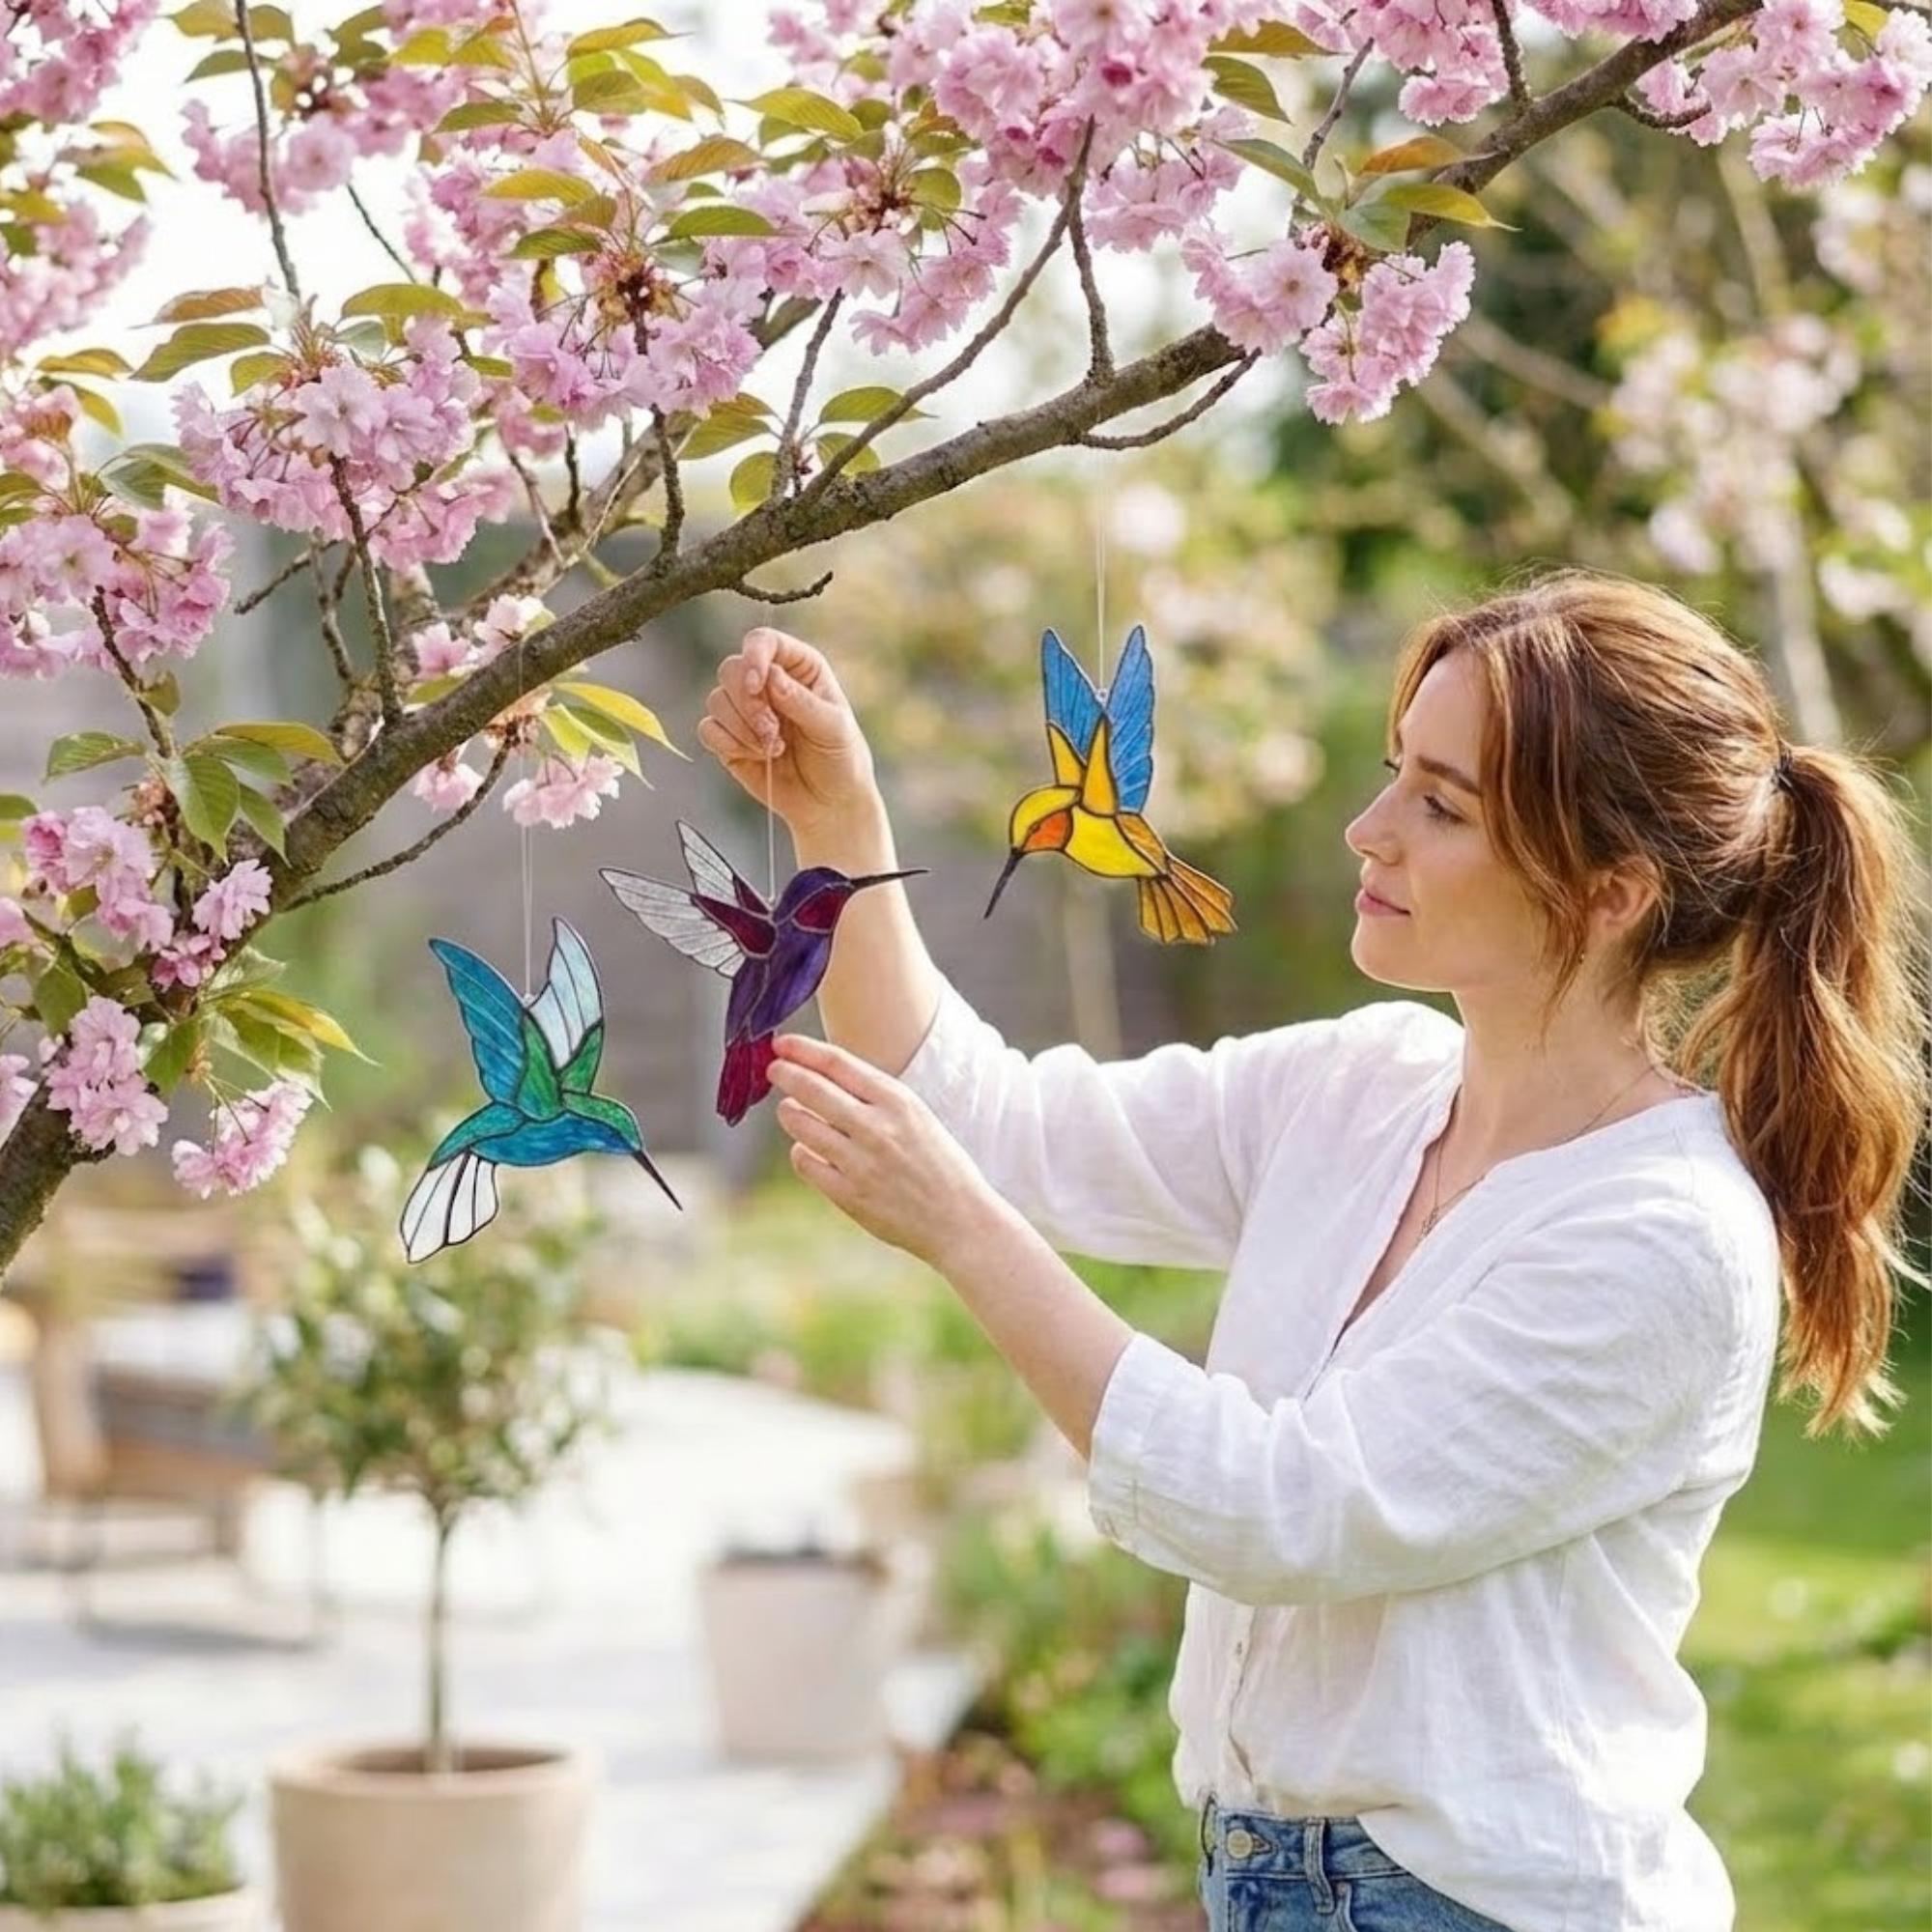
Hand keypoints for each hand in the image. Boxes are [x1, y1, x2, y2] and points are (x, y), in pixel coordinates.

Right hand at [698, 626, 878, 834]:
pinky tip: (755, 757)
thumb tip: (771, 676)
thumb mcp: (833, 728)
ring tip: (773, 749)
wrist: (830, 804)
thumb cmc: (841, 759)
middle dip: (747, 703)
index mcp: (799, 667)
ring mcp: (745, 710)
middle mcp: (768, 682)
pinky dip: (727, 743)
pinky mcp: (729, 739)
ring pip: (716, 699)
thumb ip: (802, 702)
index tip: (758, 686)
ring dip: (741, 728)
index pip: (764, 641)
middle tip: (772, 731)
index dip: (754, 657)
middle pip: (731, 669)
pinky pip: (708, 729)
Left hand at [767, 1033, 1006, 1269]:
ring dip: (789, 1112)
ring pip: (801, 1124)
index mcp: (899, 1102)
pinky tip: (807, 1149)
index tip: (782, 1044)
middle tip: (774, 1070)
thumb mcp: (917, 1116)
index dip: (803, 1050)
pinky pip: (805, 1162)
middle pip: (812, 1088)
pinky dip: (801, 1151)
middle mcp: (877, 1128)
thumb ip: (874, 1097)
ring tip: (790, 1110)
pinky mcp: (848, 1195)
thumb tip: (822, 1076)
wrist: (959, 1219)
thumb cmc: (938, 1163)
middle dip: (785, 1074)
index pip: (838, 1063)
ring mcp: (861, 1163)